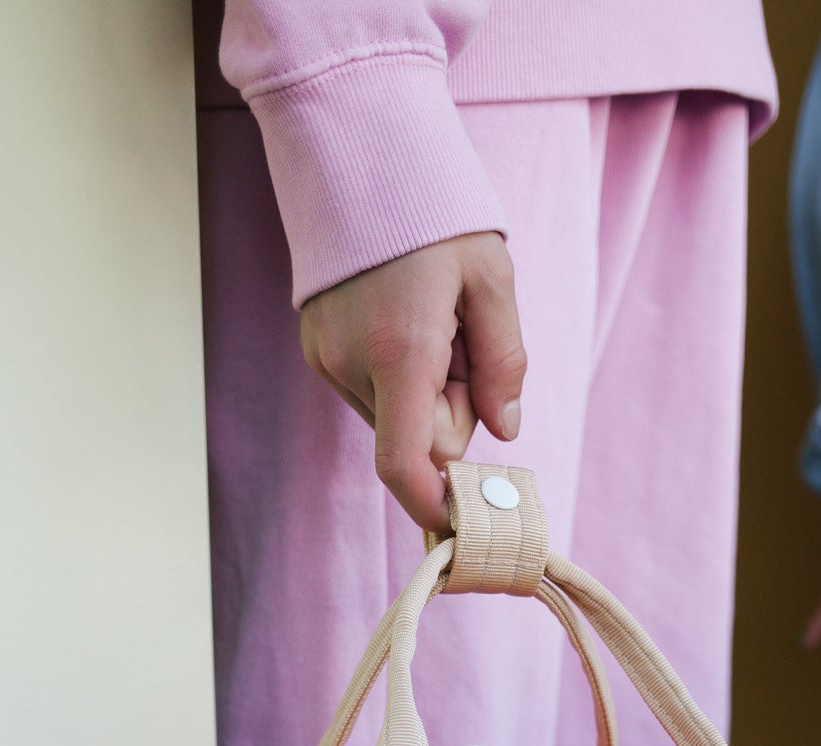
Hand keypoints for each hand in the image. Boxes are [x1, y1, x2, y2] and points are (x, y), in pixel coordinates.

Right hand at [300, 232, 527, 530]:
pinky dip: (398, 372)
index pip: (406, 466)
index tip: (462, 521)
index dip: (436, 503)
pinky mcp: (316, 350)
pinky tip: (400, 315)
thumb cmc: (433, 210)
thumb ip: (504, 364)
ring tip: (426, 315)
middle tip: (462, 341)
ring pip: (397, 416)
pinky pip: (374, 391)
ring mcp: (326, 358)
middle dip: (451, 410)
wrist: (355, 148)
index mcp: (400, 351)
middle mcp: (352, 363)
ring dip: (424, 388)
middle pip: (419, 438)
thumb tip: (504, 431)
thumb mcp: (491, 279)